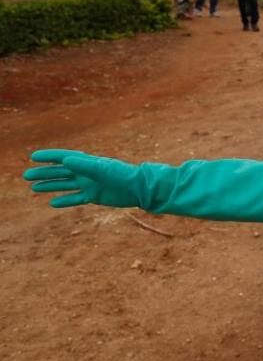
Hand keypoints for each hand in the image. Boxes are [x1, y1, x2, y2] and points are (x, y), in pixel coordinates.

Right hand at [24, 149, 141, 207]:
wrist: (139, 189)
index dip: (48, 157)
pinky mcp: (95, 196)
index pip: (63, 157)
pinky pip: (76, 198)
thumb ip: (83, 165)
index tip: (33, 157)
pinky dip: (65, 200)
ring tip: (33, 188)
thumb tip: (64, 161)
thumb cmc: (122, 175)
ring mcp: (90, 185)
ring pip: (65, 185)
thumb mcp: (101, 169)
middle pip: (60, 172)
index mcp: (87, 163)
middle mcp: (86, 173)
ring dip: (50, 186)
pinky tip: (52, 203)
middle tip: (26, 176)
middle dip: (44, 173)